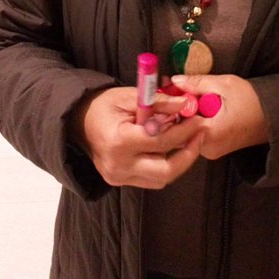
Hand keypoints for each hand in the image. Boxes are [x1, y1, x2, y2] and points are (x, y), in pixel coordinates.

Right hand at [73, 86, 201, 187]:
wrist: (78, 122)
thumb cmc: (103, 105)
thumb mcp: (129, 96)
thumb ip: (159, 102)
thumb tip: (186, 105)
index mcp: (119, 142)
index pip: (161, 142)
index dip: (185, 131)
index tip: (200, 120)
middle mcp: (118, 165)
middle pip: (165, 171)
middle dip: (188, 154)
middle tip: (200, 136)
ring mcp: (118, 177)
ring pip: (161, 179)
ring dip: (180, 161)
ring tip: (189, 140)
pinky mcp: (120, 182)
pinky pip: (151, 179)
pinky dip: (165, 165)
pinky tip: (171, 149)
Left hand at [170, 73, 267, 161]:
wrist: (275, 118)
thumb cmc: (255, 102)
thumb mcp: (226, 85)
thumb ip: (197, 83)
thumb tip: (175, 80)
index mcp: (209, 133)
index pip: (176, 119)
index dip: (171, 101)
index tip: (168, 87)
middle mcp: (207, 148)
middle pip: (178, 128)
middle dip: (177, 107)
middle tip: (180, 89)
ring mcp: (210, 151)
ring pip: (186, 131)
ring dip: (186, 113)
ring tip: (196, 97)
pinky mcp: (213, 150)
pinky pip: (195, 134)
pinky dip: (195, 120)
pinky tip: (202, 107)